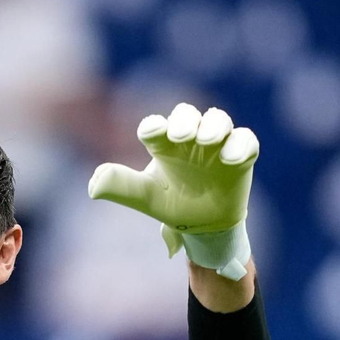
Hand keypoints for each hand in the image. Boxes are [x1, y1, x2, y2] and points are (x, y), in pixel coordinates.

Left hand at [88, 103, 259, 279]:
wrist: (204, 226)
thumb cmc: (172, 203)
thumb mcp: (145, 196)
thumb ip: (121, 186)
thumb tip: (93, 185)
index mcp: (163, 143)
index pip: (155, 126)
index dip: (153, 126)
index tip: (151, 133)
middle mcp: (189, 137)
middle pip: (187, 114)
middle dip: (183, 120)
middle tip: (179, 135)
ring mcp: (217, 144)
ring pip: (218, 120)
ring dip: (213, 126)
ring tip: (205, 140)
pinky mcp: (241, 156)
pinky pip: (245, 140)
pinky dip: (240, 145)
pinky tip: (231, 159)